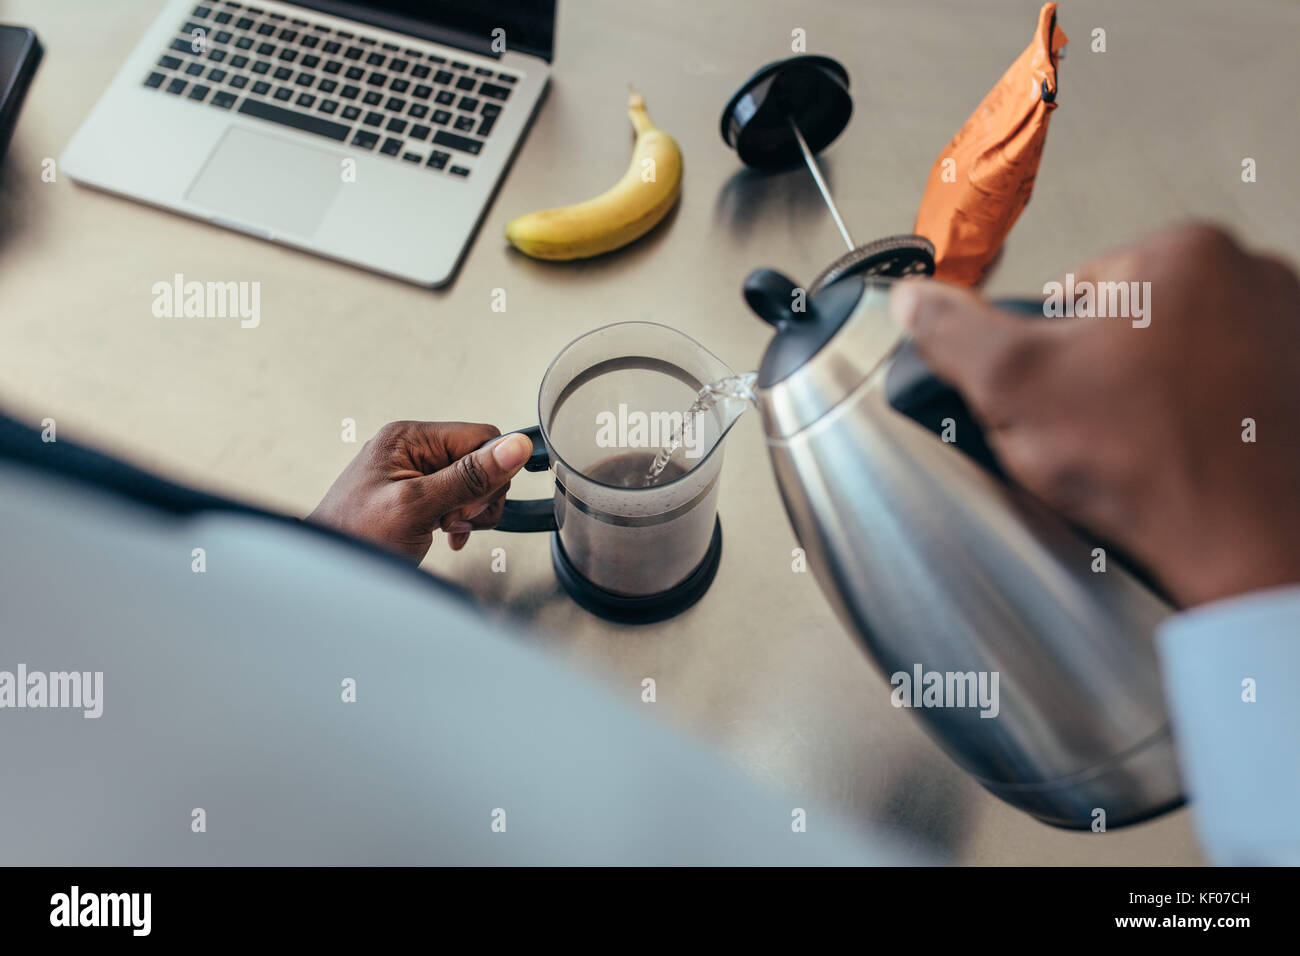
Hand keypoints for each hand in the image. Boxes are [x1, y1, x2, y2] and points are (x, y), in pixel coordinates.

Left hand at [308, 421, 532, 562]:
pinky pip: (459, 500)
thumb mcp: (417, 505)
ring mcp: (415, 473)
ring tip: (444, 525)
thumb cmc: (354, 538)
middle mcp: (412, 449)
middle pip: (480, 461)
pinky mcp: (418, 496)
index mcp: (409, 438)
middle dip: (477, 496)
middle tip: (452, 517)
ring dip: (469, 512)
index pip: (480, 437)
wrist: (331, 574)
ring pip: (474, 484)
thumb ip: (468, 476)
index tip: (469, 502)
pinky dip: (460, 520)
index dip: (487, 472)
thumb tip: (513, 448)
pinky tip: (444, 532)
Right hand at [890, 223, 1299, 607]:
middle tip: (1098, 429)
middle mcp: (1253, 276)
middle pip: (1131, 323)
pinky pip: (1227, 394)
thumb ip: (953, 333)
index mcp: (1183, 251)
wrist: (1250, 547)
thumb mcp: (1014, 386)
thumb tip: (915, 299)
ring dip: (1153, 398)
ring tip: (1142, 449)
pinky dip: (1203, 421)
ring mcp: (1290, 331)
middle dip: (1103, 374)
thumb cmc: (1155, 464)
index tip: (1059, 394)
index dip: (1047, 352)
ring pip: (1179, 360)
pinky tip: (1184, 457)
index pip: (1075, 290)